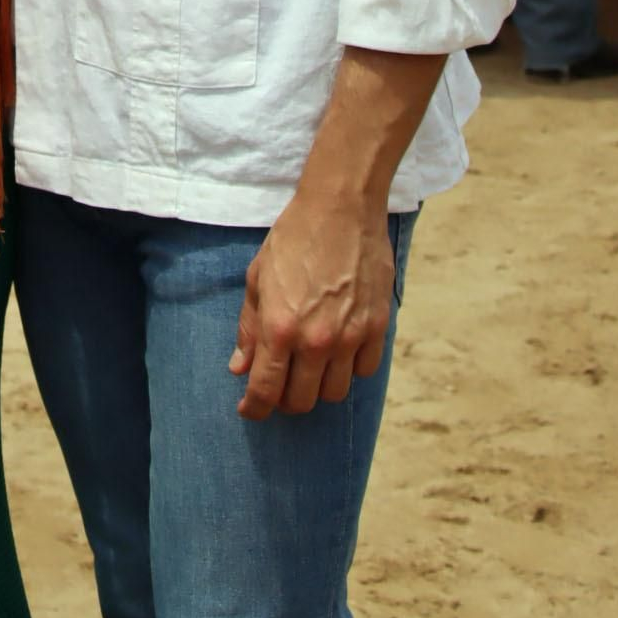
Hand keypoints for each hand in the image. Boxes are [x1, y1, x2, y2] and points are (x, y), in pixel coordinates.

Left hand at [229, 190, 394, 419]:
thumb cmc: (293, 238)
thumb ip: (248, 328)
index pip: (265, 391)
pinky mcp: (377, 327)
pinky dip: (350, 368)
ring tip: (310, 366)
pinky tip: (339, 349)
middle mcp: (315, 340)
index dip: (255, 408)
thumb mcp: (258, 278)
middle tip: (281, 384)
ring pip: (335, 393)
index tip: (250, 410)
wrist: (340, 208)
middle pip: (302, 401)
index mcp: (279, 328)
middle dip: (286, 400)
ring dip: (319, 387)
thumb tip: (240, 369)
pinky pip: (364, 371)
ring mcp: (350, 337)